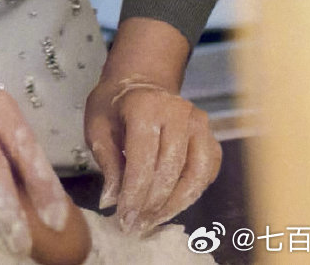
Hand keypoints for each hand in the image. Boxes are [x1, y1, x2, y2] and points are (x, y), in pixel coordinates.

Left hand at [85, 66, 220, 235]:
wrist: (140, 84)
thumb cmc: (115, 107)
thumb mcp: (98, 127)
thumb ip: (107, 162)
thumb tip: (111, 201)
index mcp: (145, 105)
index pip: (143, 158)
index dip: (134, 193)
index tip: (124, 218)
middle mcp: (178, 111)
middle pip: (170, 169)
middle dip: (152, 204)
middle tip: (136, 225)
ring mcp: (199, 123)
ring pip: (194, 175)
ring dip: (174, 205)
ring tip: (153, 220)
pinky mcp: (211, 136)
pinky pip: (207, 173)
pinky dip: (192, 194)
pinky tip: (171, 204)